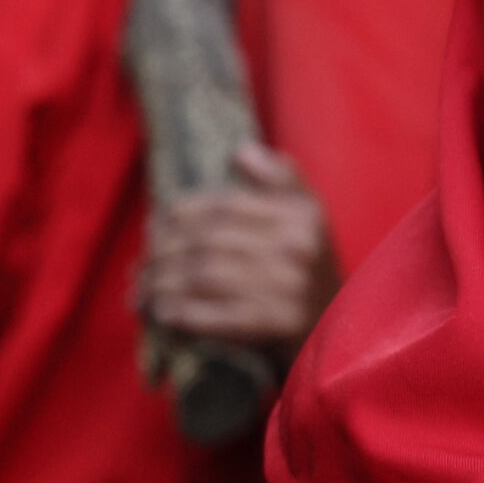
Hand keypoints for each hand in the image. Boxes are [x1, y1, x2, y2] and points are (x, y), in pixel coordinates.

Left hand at [139, 142, 341, 353]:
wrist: (344, 332)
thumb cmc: (314, 270)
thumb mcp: (310, 217)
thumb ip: (281, 179)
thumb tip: (239, 150)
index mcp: (303, 214)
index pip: (226, 205)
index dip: (182, 214)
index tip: (154, 226)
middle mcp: (299, 246)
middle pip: (210, 240)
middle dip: (164, 253)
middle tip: (139, 267)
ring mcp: (290, 286)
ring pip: (205, 276)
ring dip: (163, 285)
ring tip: (141, 291)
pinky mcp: (279, 324)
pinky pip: (215, 315)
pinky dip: (182, 314)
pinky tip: (163, 314)